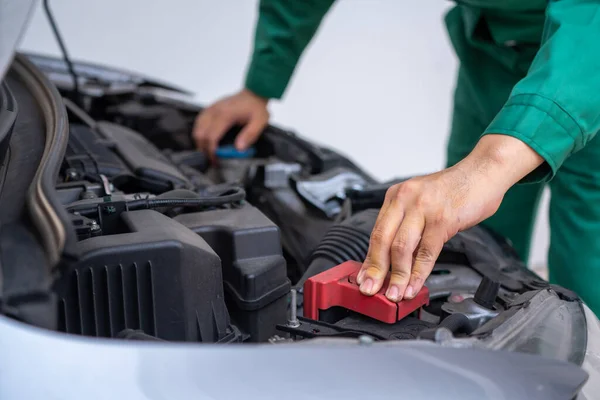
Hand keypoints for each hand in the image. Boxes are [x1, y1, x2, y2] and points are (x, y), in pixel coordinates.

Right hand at [193, 89, 268, 157]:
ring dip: (200, 142)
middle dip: (204, 149)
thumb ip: (250, 135)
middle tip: (213, 159)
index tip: (216, 161)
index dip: (212, 152)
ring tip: (209, 151)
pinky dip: (200, 133)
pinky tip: (207, 140)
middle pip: (200, 134)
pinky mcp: (209, 109)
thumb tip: (239, 148)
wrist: (253, 93)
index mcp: (226, 115)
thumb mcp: (259, 122)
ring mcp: (210, 109)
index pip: (211, 137)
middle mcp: (215, 111)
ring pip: (197, 129)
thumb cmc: (256, 107)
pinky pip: (198, 123)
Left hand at [356, 134, 544, 301]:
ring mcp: (423, 208)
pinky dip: (418, 273)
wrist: (483, 172)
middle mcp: (405, 199)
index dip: (369, 259)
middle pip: (382, 240)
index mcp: (396, 196)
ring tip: (394, 294)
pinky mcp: (442, 218)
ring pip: (401, 247)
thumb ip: (407, 227)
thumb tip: (394, 260)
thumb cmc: (454, 191)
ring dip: (397, 276)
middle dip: (376, 270)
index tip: (363, 278)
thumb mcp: (422, 202)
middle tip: (371, 290)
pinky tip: (414, 285)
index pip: (376, 232)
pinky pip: (426, 251)